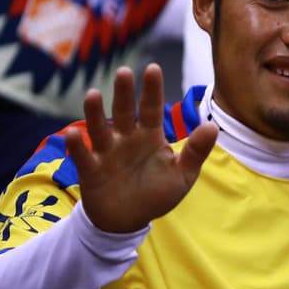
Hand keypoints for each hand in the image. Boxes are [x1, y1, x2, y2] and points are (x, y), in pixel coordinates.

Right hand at [65, 64, 217, 232]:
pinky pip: (83, 156)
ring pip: (99, 128)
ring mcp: (106, 153)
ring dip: (94, 112)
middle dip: (124, 93)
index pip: (152, 109)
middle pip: (124, 112)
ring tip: (93, 95)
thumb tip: (213, 126)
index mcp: (150, 136)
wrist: (128, 220)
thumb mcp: (182, 175)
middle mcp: (126, 139)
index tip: (153, 68)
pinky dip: (78, 146)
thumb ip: (195, 151)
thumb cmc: (156, 194)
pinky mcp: (90, 170)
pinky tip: (74, 134)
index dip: (152, 90)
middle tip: (124, 72)